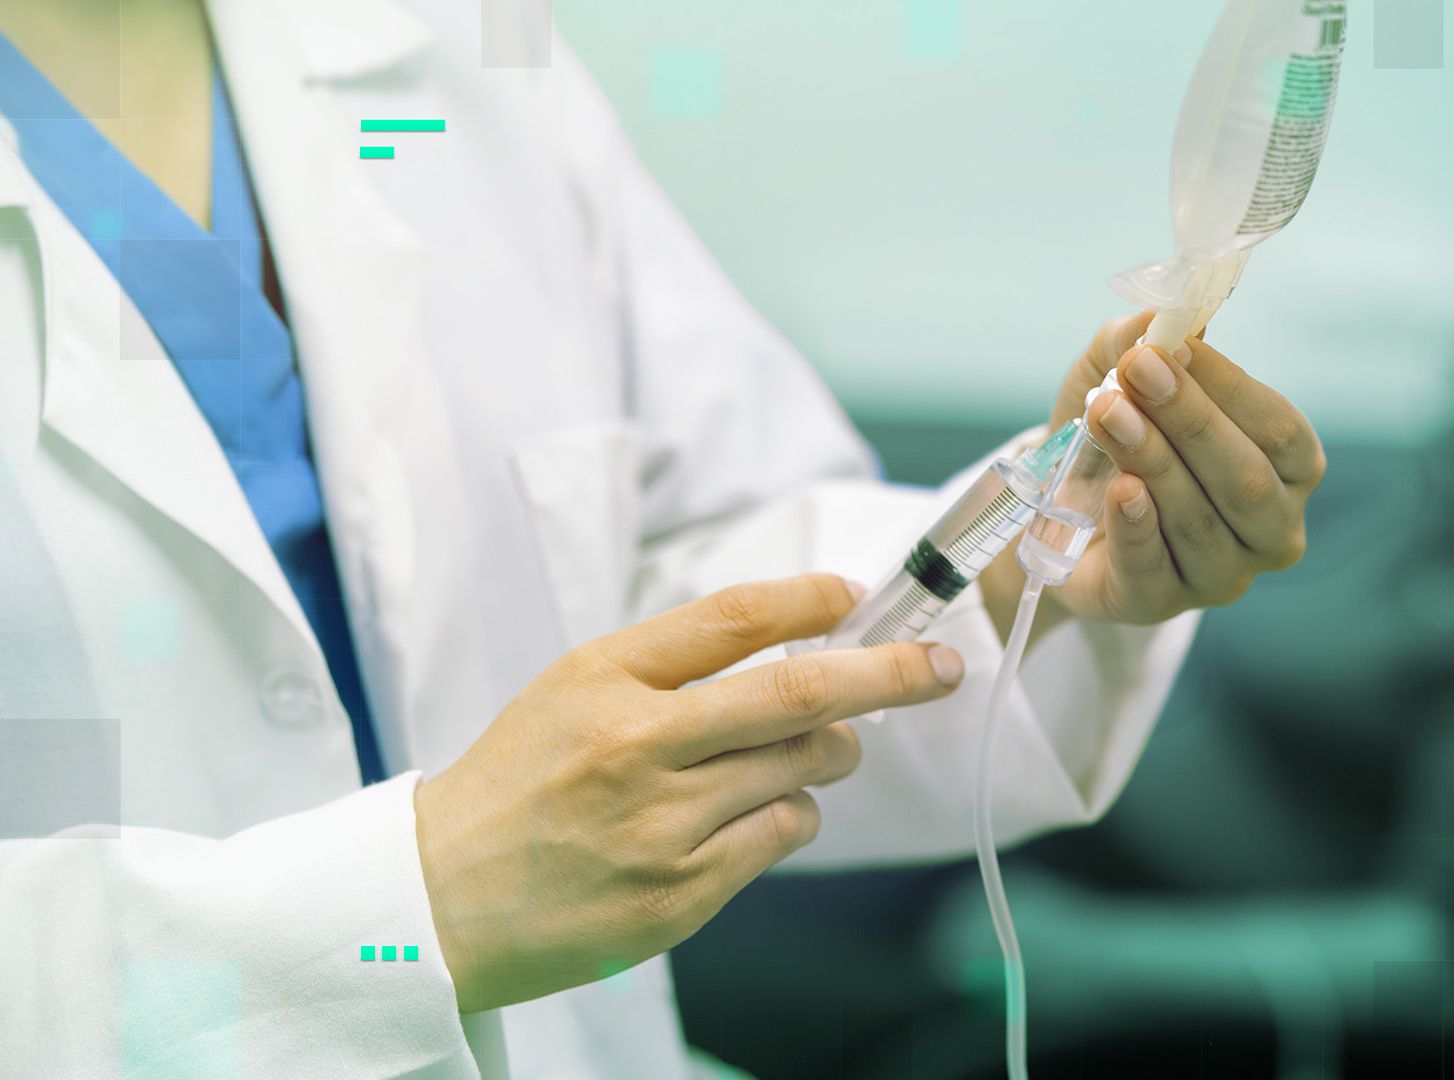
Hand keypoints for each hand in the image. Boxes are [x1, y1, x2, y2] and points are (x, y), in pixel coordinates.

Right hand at [413, 575, 965, 1012]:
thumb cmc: (517, 785)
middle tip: (935, 666)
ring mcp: (662, 824)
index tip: (856, 594)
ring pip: (806, 769)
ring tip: (816, 751)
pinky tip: (753, 815)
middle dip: (887, 673)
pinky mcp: (681, 893)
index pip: (732, 617)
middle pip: (799, 692)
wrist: (436, 902)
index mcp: (602, 678)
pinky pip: (782, 834)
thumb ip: (673, 661)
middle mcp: (636, 744)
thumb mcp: (572, 690)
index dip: (810, 598)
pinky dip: (790, 815)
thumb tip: (800, 636)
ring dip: (832, 754)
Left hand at [982, 312, 1324, 633]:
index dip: (1230, 386)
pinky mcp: (1160, 606)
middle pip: (1247, 479)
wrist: (1057, 510)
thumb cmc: (1115, 438)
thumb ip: (1138, 342)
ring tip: (1107, 413)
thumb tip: (1156, 318)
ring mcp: (1222, 576)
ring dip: (1151, 460)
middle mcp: (1271, 530)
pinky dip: (1137, 528)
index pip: (1280, 430)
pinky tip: (1120, 491)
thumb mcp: (1120, 378)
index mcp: (1288, 471)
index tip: (1174, 346)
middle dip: (1191, 420)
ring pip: (1198, 520)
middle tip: (1137, 372)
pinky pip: (1154, 571)